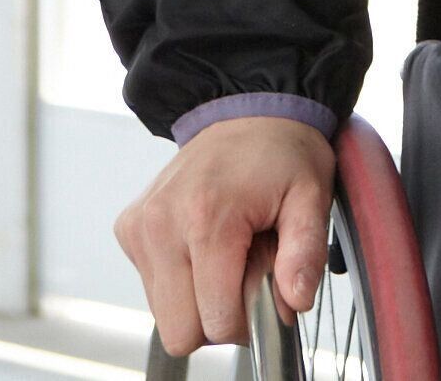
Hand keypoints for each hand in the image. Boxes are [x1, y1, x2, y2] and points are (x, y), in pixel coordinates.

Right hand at [114, 116, 335, 357]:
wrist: (249, 112)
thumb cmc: (282, 154)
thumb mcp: (312, 198)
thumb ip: (305, 254)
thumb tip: (294, 303)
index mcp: (208, 219)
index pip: (213, 319)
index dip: (246, 320)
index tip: (266, 290)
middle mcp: (162, 225)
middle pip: (179, 329)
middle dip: (218, 315)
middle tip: (247, 270)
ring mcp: (139, 228)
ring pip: (163, 313)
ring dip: (199, 296)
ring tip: (229, 252)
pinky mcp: (129, 229)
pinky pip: (153, 286)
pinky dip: (182, 277)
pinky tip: (206, 243)